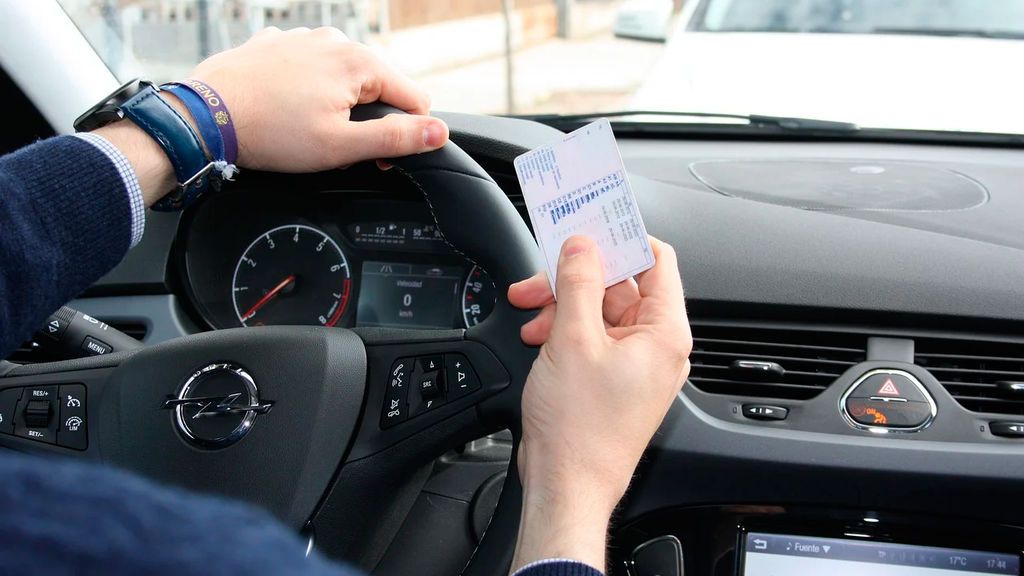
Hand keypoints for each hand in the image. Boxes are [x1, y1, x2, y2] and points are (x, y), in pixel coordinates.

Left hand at [191, 26, 447, 171]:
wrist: (204, 117)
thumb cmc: (270, 133)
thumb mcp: (341, 146)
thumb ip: (396, 139)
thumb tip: (438, 132)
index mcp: (359, 62)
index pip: (414, 98)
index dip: (404, 134)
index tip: (375, 157)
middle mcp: (335, 41)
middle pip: (378, 85)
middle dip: (368, 118)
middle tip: (337, 147)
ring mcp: (303, 38)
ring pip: (343, 76)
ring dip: (338, 103)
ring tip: (306, 129)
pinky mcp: (277, 45)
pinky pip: (309, 68)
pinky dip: (307, 89)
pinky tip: (286, 109)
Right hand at [507, 235, 691, 571]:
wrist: (566, 486)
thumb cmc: (579, 430)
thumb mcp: (573, 339)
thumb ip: (579, 282)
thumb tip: (582, 244)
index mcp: (664, 333)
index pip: (656, 260)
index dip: (623, 237)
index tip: (590, 224)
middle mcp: (655, 347)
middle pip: (620, 285)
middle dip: (576, 278)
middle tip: (540, 278)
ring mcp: (633, 365)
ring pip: (599, 310)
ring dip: (563, 305)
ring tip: (531, 314)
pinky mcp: (611, 380)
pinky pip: (592, 337)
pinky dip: (564, 330)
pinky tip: (537, 336)